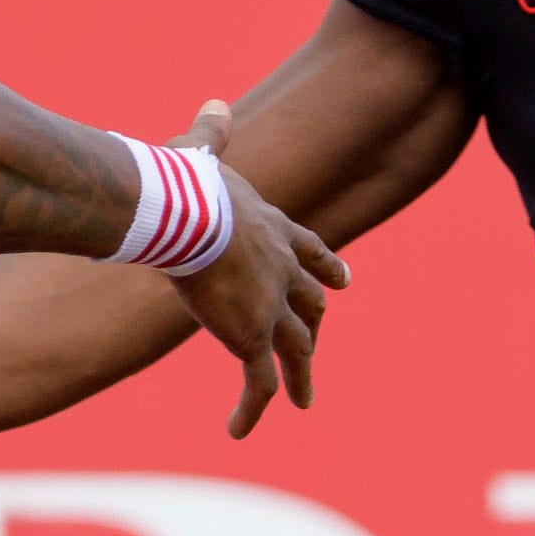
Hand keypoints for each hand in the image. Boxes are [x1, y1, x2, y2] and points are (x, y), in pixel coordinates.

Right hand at [160, 106, 349, 437]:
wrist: (192, 215)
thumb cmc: (191, 184)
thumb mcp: (203, 156)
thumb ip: (211, 134)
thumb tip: (213, 104)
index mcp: (274, 230)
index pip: (311, 251)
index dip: (326, 268)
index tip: (343, 282)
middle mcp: (282, 271)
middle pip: (309, 305)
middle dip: (313, 325)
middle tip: (315, 345)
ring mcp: (271, 308)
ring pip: (296, 350)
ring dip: (301, 376)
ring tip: (305, 400)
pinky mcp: (252, 339)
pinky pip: (258, 384)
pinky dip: (252, 409)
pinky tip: (239, 431)